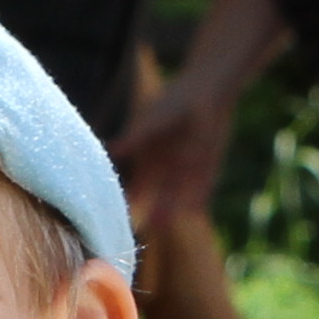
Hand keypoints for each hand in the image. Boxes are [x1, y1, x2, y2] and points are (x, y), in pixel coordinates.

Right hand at [113, 82, 229, 242]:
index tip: (120, 212)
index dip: (131, 198)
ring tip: (163, 224)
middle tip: (145, 226)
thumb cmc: (174, 101)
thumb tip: (110, 149)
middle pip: (158, 195)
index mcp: (149, 160)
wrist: (208, 92)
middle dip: (152, 209)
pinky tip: (193, 211)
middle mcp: (167, 170)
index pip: (138, 186)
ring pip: (179, 196)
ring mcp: (187, 172)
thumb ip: (135, 138)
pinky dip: (197, 199)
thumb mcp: (151, 120)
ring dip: (172, 209)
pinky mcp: (207, 170)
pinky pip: (202, 188)